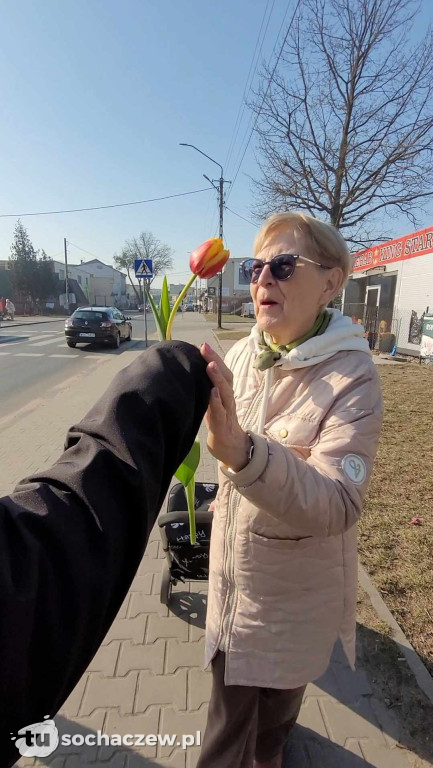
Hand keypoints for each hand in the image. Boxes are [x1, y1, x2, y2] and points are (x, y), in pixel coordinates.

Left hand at [200, 343, 251, 471]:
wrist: (233, 451)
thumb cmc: (220, 425)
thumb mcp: (212, 405)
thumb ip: (205, 392)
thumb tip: (191, 375)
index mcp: (224, 394)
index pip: (221, 372)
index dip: (213, 358)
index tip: (202, 345)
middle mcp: (228, 400)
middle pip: (225, 377)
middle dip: (215, 361)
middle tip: (205, 347)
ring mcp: (227, 413)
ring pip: (225, 392)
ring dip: (218, 378)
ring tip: (210, 365)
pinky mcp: (223, 427)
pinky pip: (221, 413)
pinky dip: (217, 402)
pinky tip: (212, 392)